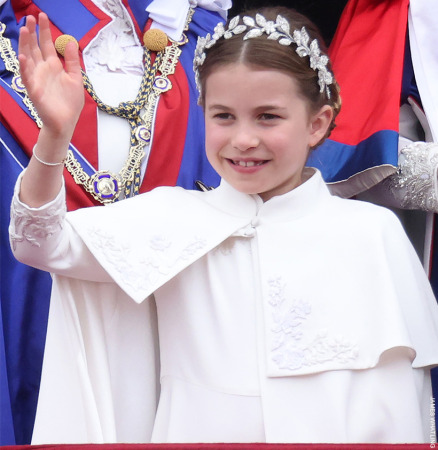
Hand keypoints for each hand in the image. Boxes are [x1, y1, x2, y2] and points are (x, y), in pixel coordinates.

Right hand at [18, 13, 84, 138]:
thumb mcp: (76, 78)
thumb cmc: (70, 102)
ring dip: (25, 44)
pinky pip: (27, 77)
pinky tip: (23, 57)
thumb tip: (72, 41)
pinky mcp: (34, 90)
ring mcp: (37, 79)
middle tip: (30, 17)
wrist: (66, 122)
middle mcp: (43, 70)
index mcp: (53, 66)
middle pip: (35, 47)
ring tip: (24, 30)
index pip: (46, 44)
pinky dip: (24, 67)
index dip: (44, 30)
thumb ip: (73, 61)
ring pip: (28, 58)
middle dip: (32, 32)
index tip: (41, 15)